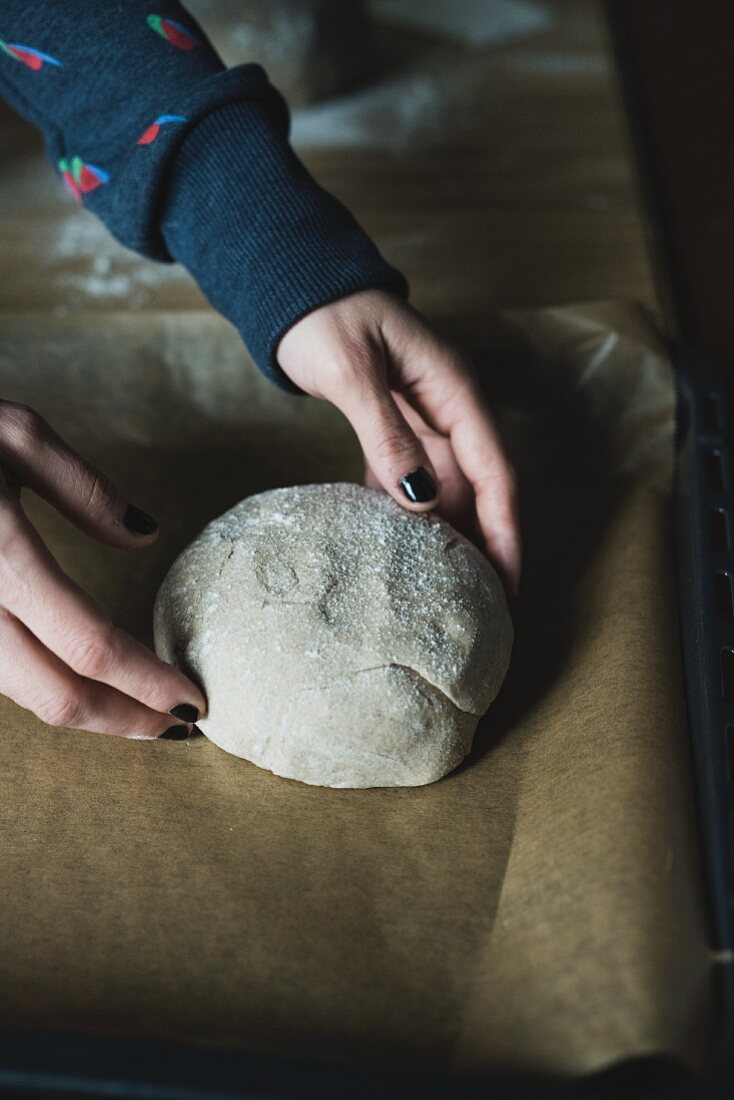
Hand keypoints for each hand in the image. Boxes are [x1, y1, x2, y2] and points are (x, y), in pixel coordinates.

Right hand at [0, 402, 204, 738]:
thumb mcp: (14, 432)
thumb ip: (85, 488)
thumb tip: (146, 533)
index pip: (88, 644)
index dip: (146, 681)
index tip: (192, 699)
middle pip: (54, 696)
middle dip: (124, 720)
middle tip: (174, 724)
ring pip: (20, 695)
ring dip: (87, 711)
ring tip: (138, 706)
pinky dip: (43, 686)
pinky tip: (79, 679)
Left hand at [277, 290, 520, 595]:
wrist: (295, 284)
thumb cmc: (324, 316)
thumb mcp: (353, 374)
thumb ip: (386, 435)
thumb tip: (419, 499)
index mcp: (453, 389)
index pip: (494, 472)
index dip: (505, 530)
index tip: (509, 581)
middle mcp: (448, 406)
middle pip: (478, 487)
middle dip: (484, 543)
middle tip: (482, 602)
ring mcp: (422, 416)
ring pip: (446, 487)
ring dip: (448, 533)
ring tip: (447, 587)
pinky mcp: (394, 423)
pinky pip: (410, 476)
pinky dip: (408, 512)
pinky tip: (400, 548)